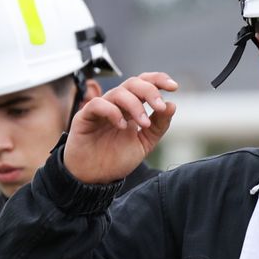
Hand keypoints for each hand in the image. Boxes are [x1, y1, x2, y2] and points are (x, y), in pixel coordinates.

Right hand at [63, 73, 177, 184]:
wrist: (95, 178)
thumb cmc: (116, 159)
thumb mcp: (145, 143)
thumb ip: (159, 126)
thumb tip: (172, 105)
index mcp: (131, 107)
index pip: (144, 83)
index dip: (158, 80)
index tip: (174, 87)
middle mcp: (116, 104)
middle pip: (133, 83)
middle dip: (149, 91)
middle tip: (159, 107)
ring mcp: (100, 109)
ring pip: (118, 92)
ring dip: (135, 105)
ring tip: (144, 123)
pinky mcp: (84, 116)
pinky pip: (98, 104)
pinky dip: (112, 112)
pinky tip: (122, 126)